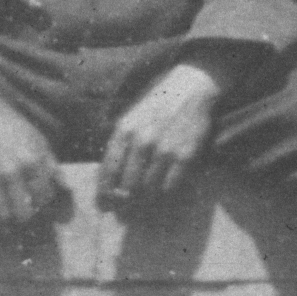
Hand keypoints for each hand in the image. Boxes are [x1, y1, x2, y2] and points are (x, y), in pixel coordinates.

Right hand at [0, 56, 60, 226]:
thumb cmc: (10, 125)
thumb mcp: (37, 140)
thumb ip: (51, 165)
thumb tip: (65, 188)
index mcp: (34, 161)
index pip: (44, 198)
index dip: (42, 205)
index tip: (37, 205)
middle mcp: (14, 172)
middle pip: (23, 213)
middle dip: (24, 218)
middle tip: (21, 215)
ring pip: (1, 216)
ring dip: (4, 221)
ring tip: (6, 220)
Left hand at [98, 61, 224, 206]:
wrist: (192, 87)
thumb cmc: (157, 105)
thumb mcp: (130, 119)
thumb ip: (118, 146)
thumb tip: (109, 182)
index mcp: (124, 131)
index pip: (108, 172)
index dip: (104, 194)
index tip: (105, 205)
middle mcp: (142, 141)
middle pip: (127, 186)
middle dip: (125, 201)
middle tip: (127, 207)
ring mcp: (165, 149)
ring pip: (148, 189)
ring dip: (146, 199)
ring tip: (146, 201)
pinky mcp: (185, 155)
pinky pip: (170, 187)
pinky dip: (165, 193)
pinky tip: (163, 189)